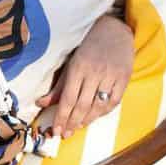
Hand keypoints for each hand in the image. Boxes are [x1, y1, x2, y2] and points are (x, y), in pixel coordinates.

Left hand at [35, 15, 133, 138]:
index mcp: (78, 67)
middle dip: (72, 123)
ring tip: (77, 128)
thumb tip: (41, 103)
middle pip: (82, 105)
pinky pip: (114, 102)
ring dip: (87, 120)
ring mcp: (111, 75)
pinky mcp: (124, 78)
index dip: (61, 117)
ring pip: (98, 106)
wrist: (114, 29)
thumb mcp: (70, 62)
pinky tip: (95, 117)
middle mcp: (94, 72)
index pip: (67, 98)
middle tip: (65, 134)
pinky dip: (103, 112)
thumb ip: (58, 86)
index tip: (56, 131)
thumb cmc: (88, 47)